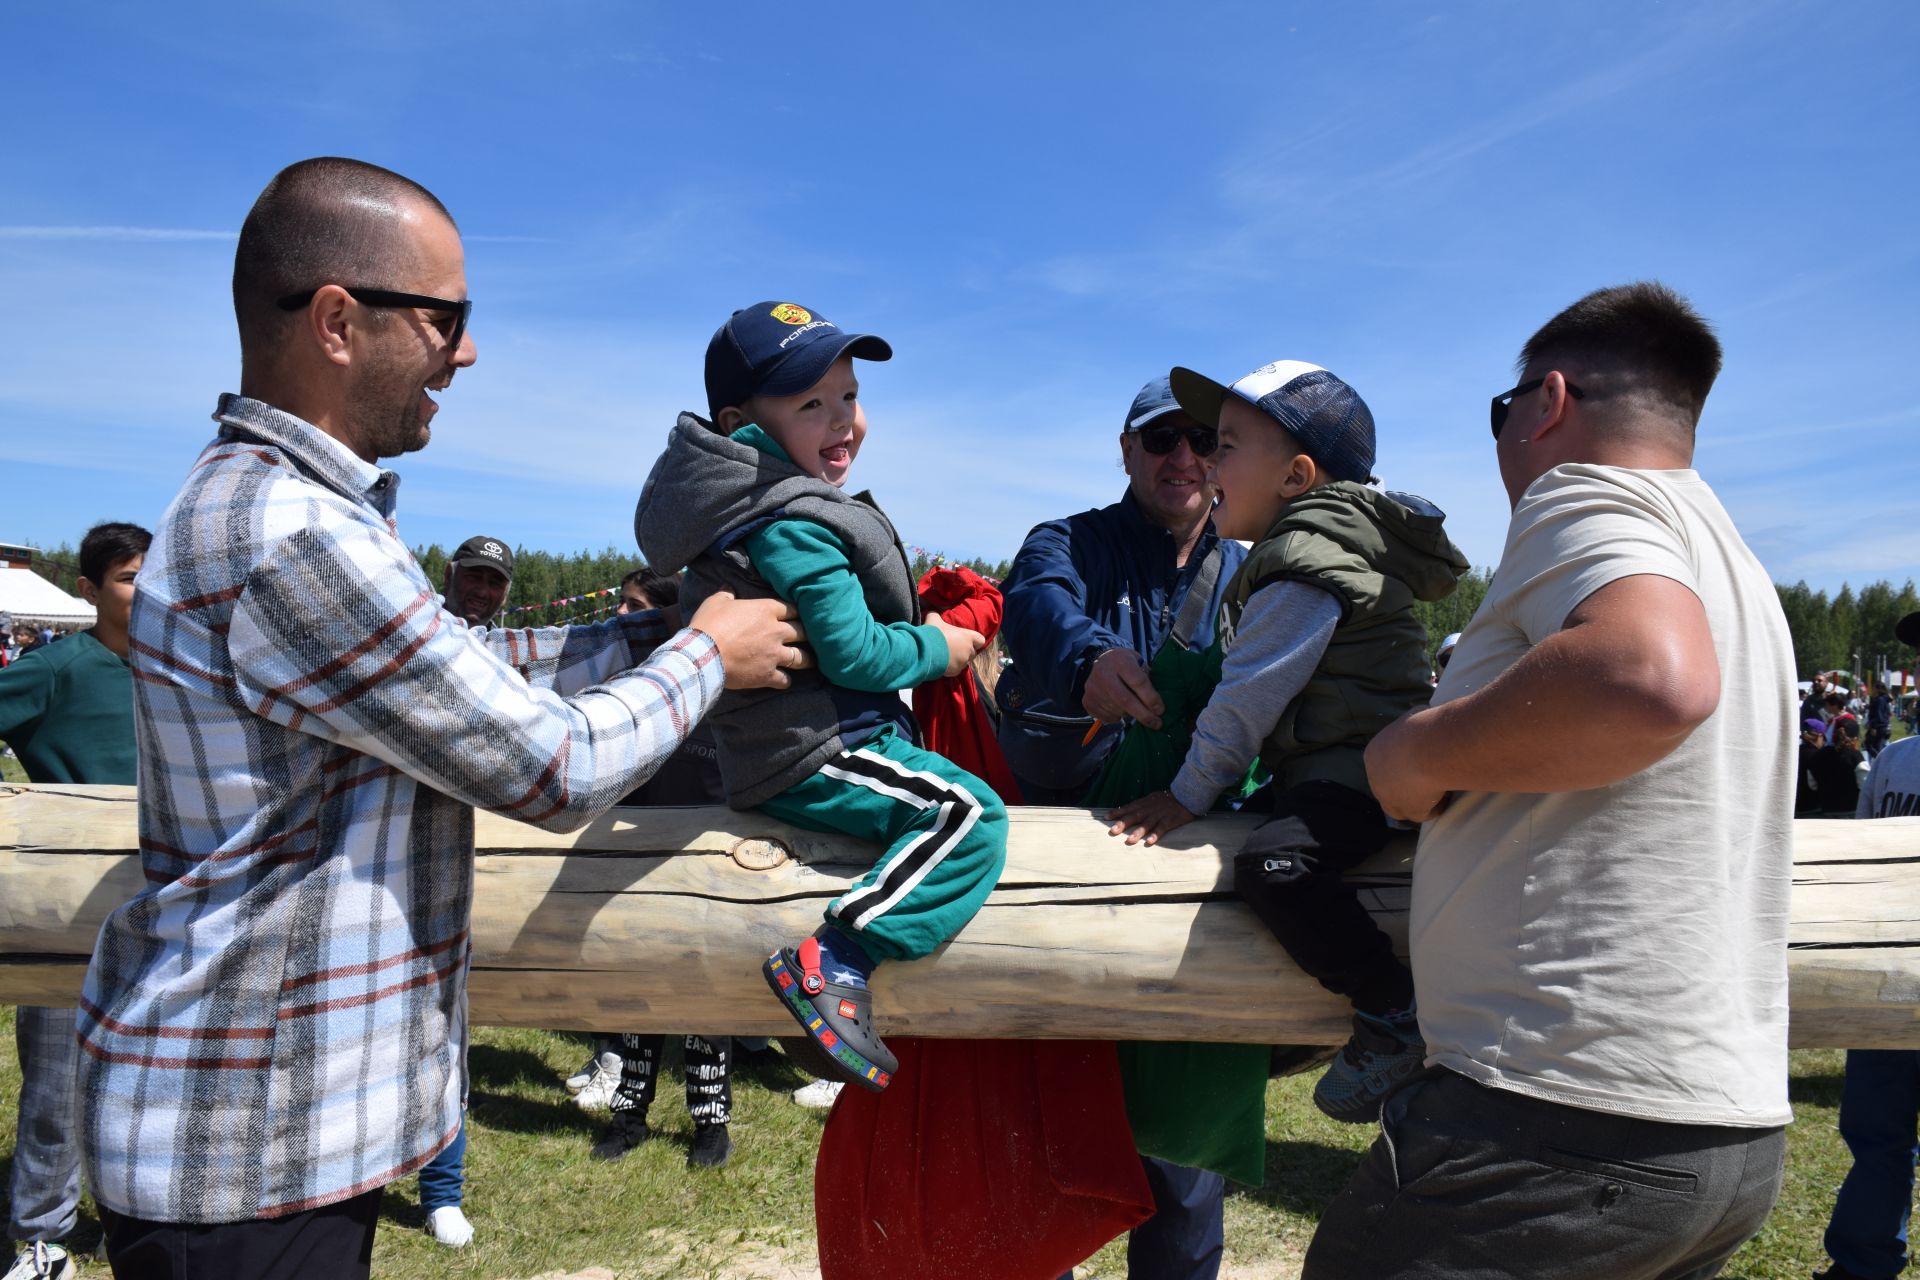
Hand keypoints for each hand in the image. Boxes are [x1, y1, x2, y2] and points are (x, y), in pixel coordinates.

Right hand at [687, 591, 811, 689]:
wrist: (702, 655)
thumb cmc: (708, 625)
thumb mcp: (715, 602)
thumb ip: (726, 594)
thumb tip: (729, 588)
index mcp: (765, 610)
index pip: (792, 608)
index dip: (797, 611)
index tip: (799, 615)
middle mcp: (776, 632)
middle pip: (803, 631)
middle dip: (808, 634)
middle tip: (811, 637)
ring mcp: (774, 655)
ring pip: (801, 657)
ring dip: (807, 659)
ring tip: (811, 660)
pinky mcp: (768, 675)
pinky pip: (785, 679)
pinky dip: (786, 680)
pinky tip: (785, 680)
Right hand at [927, 612, 985, 677]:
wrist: (925, 650)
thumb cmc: (934, 633)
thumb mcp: (933, 619)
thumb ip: (935, 615)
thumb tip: (931, 612)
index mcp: (968, 637)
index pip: (981, 640)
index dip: (975, 641)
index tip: (967, 640)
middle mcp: (968, 650)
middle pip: (972, 652)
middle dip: (965, 651)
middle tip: (953, 648)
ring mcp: (963, 662)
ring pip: (964, 662)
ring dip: (958, 660)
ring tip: (947, 656)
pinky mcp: (955, 671)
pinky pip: (956, 670)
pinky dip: (951, 668)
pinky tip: (942, 664)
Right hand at [1083, 647, 1164, 730]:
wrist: (1099, 662)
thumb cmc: (1125, 664)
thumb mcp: (1138, 662)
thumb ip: (1146, 678)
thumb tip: (1156, 704)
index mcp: (1120, 660)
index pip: (1138, 682)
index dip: (1151, 698)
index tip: (1160, 710)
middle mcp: (1103, 674)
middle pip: (1126, 701)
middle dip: (1144, 715)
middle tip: (1157, 723)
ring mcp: (1093, 689)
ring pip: (1118, 711)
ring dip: (1132, 714)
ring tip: (1136, 708)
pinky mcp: (1088, 702)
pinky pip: (1108, 717)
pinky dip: (1118, 717)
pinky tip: (1120, 707)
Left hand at [1106, 791, 1198, 845]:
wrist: (1186, 796)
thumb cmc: (1167, 799)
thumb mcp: (1152, 798)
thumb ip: (1141, 805)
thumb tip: (1127, 811)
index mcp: (1145, 802)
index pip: (1129, 807)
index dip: (1118, 812)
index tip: (1106, 817)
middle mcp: (1150, 808)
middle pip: (1135, 816)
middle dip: (1123, 823)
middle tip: (1112, 831)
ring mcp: (1160, 815)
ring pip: (1147, 824)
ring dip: (1138, 832)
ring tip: (1129, 840)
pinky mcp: (1170, 821)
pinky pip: (1162, 828)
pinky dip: (1156, 835)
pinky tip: (1149, 842)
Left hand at [1364, 709, 1451, 822]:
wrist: (1429, 747)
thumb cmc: (1424, 727)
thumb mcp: (1416, 715)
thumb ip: (1416, 723)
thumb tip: (1424, 717)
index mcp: (1374, 754)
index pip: (1385, 766)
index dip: (1403, 766)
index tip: (1423, 763)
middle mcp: (1375, 779)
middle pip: (1389, 788)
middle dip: (1407, 787)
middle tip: (1429, 779)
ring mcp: (1389, 798)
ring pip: (1400, 807)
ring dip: (1419, 801)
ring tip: (1440, 790)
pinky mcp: (1408, 811)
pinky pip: (1423, 814)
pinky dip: (1436, 807)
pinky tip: (1447, 796)